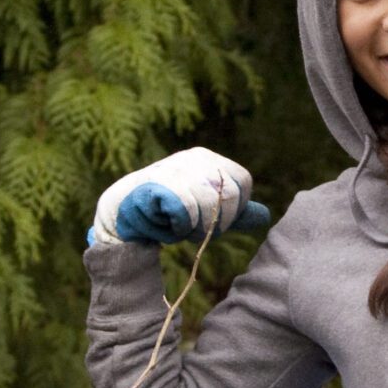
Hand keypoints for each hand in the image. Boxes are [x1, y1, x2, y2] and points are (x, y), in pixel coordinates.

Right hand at [89, 147, 271, 246]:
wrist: (122, 215)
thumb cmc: (166, 213)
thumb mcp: (206, 213)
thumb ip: (233, 213)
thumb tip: (265, 216)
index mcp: (209, 159)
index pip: (243, 182)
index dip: (234, 209)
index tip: (212, 221)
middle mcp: (194, 158)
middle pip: (229, 196)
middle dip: (213, 224)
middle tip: (191, 228)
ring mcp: (175, 168)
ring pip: (208, 208)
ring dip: (193, 229)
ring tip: (174, 225)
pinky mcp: (158, 184)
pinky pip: (185, 213)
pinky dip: (176, 228)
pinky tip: (162, 223)